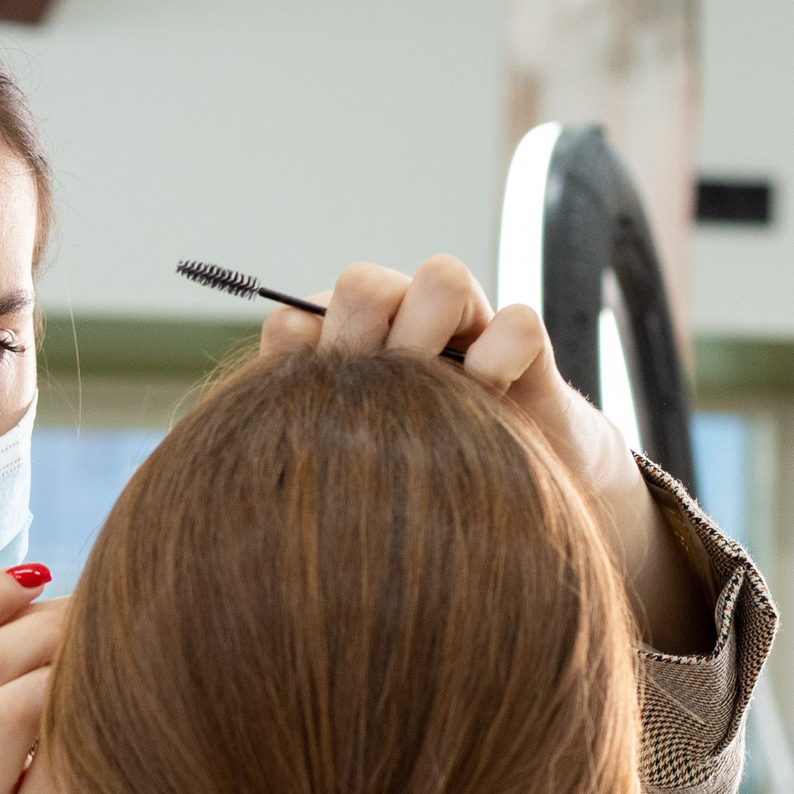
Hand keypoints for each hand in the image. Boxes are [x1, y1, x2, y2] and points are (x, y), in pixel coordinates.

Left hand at [262, 255, 709, 653]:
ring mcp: (460, 332)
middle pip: (364, 285)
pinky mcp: (523, 349)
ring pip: (442, 278)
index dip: (303, 362)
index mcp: (333, 356)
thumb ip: (303, 439)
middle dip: (366, 337)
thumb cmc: (411, 495)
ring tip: (442, 393)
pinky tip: (492, 397)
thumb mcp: (345, 478)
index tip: (319, 405)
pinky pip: (516, 324)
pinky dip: (500, 359)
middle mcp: (393, 329)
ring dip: (433, 333)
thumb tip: (270, 424)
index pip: (292, 324)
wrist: (508, 516)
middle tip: (382, 396)